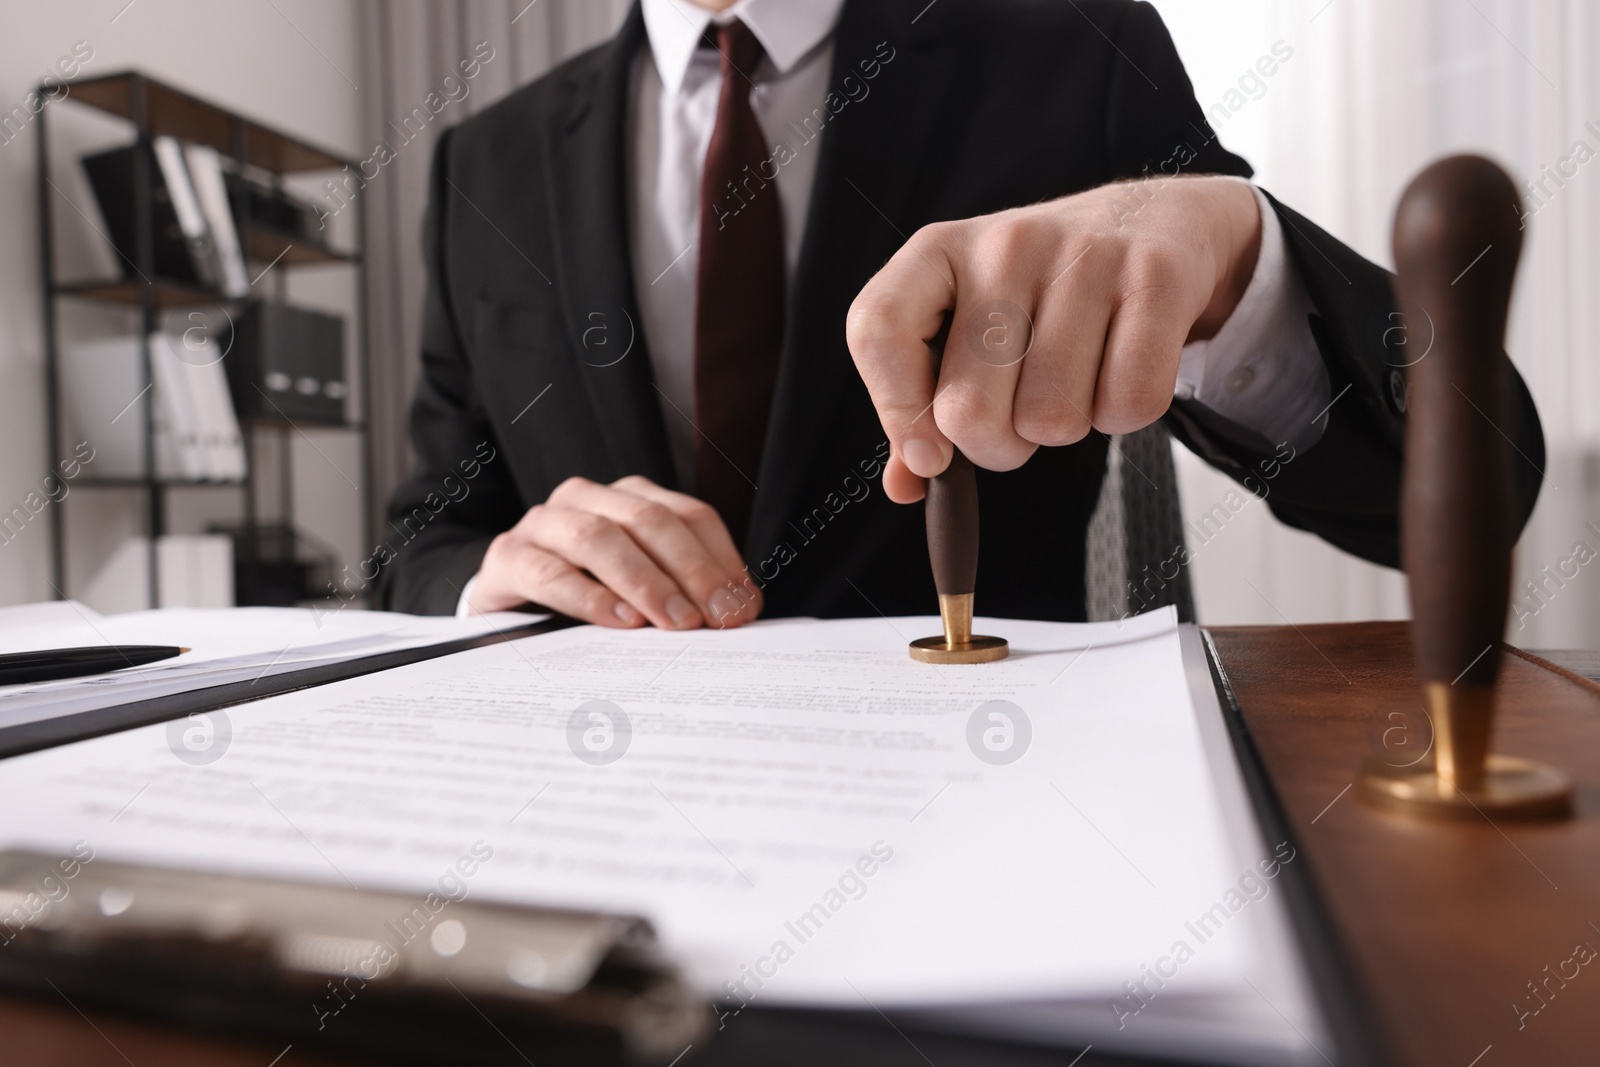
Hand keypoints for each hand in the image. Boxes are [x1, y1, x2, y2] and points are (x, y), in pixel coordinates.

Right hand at [467, 475, 761, 628]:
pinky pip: (550, 572)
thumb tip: (740, 610)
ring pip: (599, 538)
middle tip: (715, 617)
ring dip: (643, 581)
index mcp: (628, 499)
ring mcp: (543, 524)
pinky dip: (589, 597)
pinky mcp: (508, 557)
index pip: (688, 515)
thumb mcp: (640, 590)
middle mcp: (587, 499)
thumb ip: (688, 591)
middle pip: (649, 521)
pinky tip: (620, 622)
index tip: (742, 605)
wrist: (504, 609)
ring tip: (673, 621)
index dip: (721, 559)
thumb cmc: (585, 597)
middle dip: (690, 570)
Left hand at [845, 175, 1262, 502]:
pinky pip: (1127, 404)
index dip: (895, 408)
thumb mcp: (967, 325)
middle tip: (1019, 418)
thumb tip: (907, 483)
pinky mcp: (1155, 279)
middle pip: (970, 411)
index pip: (878, 329)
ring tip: (1073, 382)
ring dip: (1062, 431)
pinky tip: (1115, 374)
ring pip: (1051, 419)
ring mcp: (1084, 256)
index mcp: (938, 252)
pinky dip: (1121, 417)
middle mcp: (1005, 245)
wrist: (1153, 222)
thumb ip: (924, 402)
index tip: (928, 457)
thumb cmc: (1042, 292)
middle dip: (997, 445)